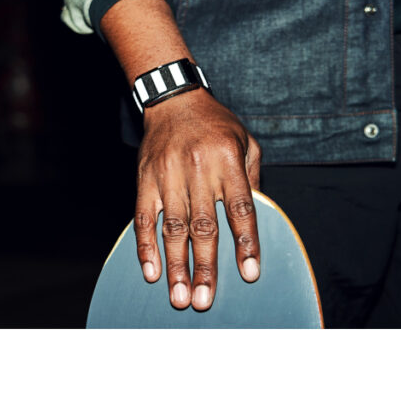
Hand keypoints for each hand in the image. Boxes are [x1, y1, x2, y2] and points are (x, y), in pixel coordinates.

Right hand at [134, 86, 261, 310]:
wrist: (174, 99)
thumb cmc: (215, 124)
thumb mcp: (246, 141)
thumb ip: (252, 179)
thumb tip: (256, 218)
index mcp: (228, 161)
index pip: (240, 209)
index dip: (245, 243)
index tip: (250, 274)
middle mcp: (198, 169)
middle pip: (204, 226)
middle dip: (205, 267)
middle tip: (205, 300)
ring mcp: (168, 175)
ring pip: (173, 228)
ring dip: (176, 265)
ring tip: (179, 296)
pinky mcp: (145, 179)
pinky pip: (144, 217)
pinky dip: (146, 246)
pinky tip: (151, 271)